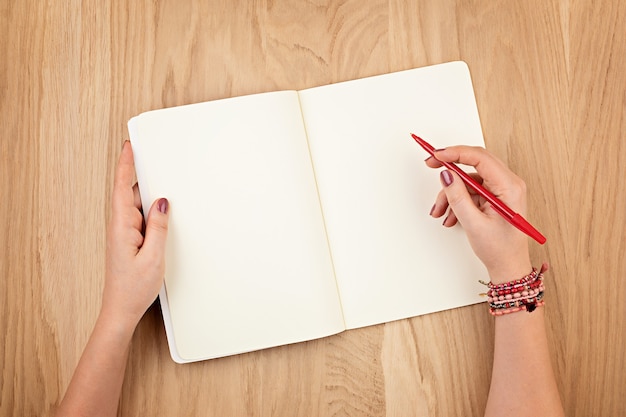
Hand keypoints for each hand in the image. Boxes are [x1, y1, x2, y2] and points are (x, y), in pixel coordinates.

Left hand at [102, 141, 169, 326]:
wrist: (121, 310)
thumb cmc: (133, 289)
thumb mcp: (154, 257)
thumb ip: (159, 227)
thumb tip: (162, 202)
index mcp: (121, 227)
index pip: (121, 187)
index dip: (125, 165)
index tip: (129, 146)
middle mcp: (120, 227)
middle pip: (131, 194)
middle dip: (142, 178)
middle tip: (154, 163)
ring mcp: (123, 234)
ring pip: (137, 207)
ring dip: (149, 200)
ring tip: (164, 199)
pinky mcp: (129, 241)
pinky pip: (141, 220)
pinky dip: (151, 214)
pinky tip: (160, 218)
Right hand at [426, 146, 530, 282]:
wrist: (508, 267)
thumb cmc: (500, 250)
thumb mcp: (474, 223)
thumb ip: (458, 197)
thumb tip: (446, 175)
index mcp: (509, 187)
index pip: (480, 158)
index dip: (456, 153)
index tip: (437, 155)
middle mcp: (507, 184)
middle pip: (474, 164)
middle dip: (450, 169)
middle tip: (430, 166)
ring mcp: (500, 190)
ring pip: (468, 180)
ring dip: (450, 194)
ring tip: (440, 212)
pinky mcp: (493, 197)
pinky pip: (470, 191)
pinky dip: (457, 201)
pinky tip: (451, 216)